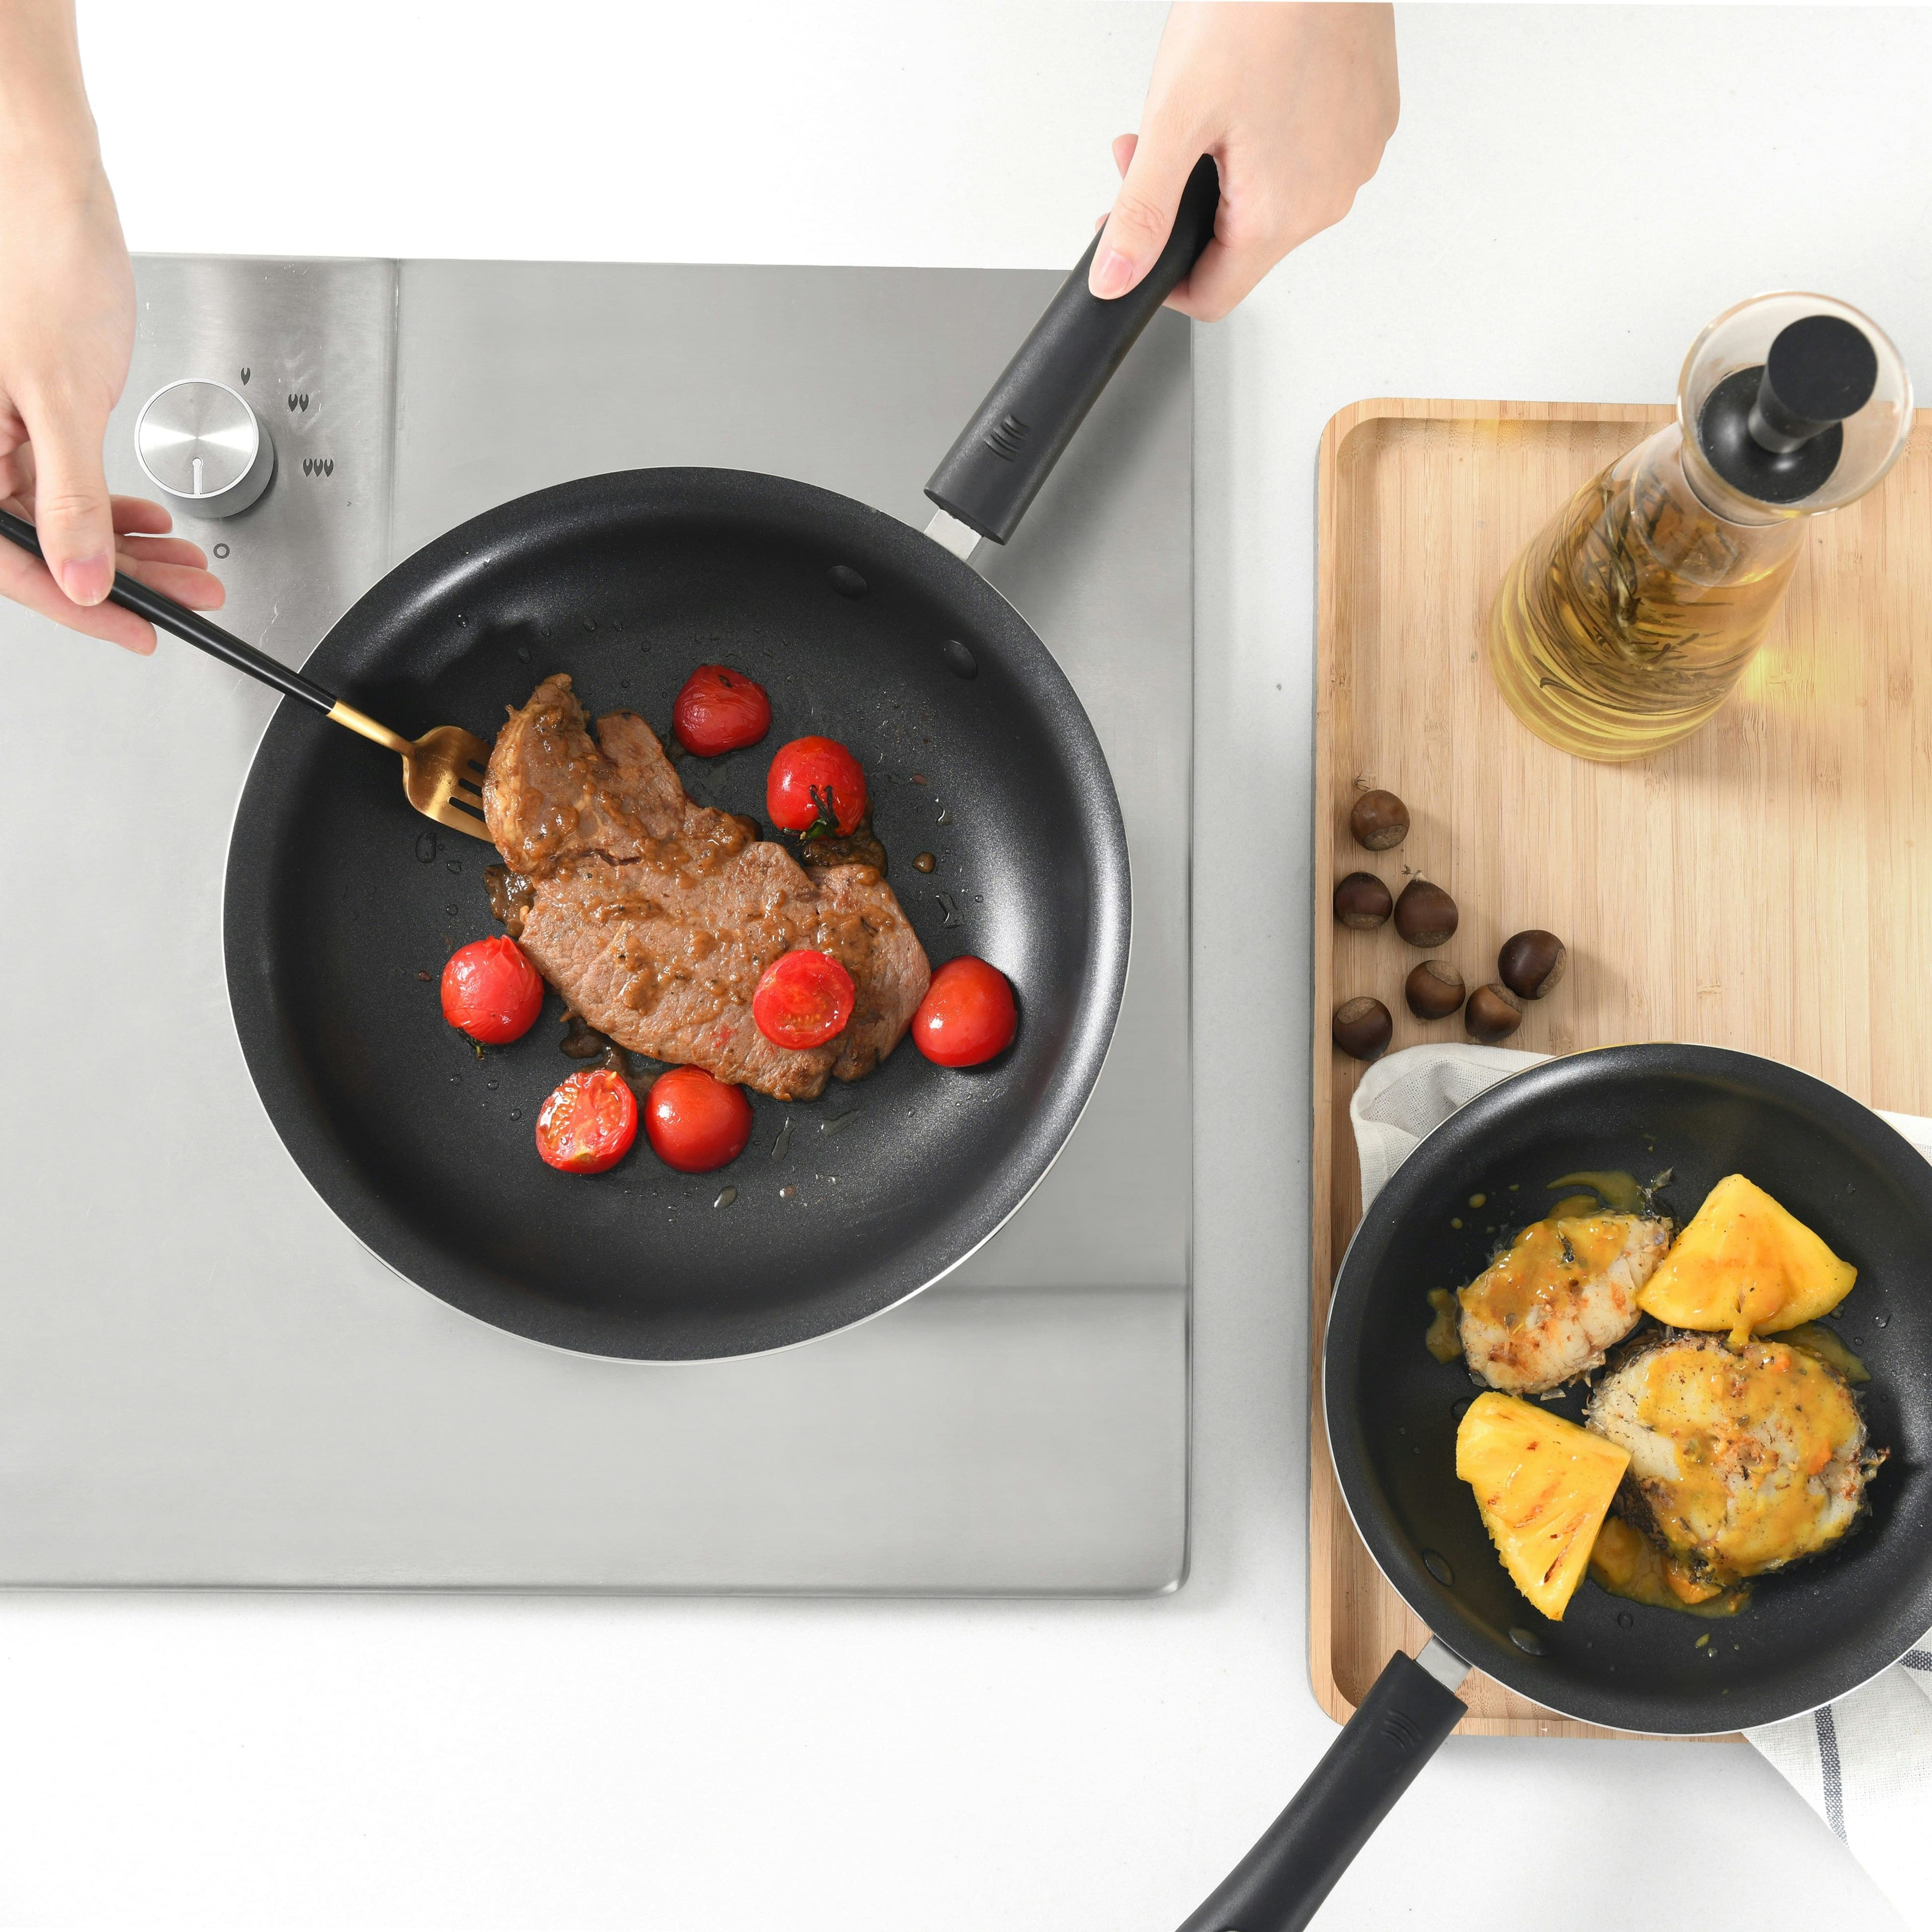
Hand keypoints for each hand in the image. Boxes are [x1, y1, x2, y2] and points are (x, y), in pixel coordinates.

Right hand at [0, 147, 222, 652]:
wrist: (52, 195)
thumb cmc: (43, 266)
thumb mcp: (61, 397)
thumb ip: (69, 498)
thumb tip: (84, 579)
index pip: (12, 558)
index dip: (79, 605)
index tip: (140, 631)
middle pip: (40, 545)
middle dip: (124, 578)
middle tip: (191, 599)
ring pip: (59, 521)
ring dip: (129, 549)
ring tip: (189, 567)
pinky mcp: (23, 414)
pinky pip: (64, 484)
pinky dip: (113, 511)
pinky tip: (154, 528)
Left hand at [1091, 2, 1397, 320]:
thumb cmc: (1259, 9)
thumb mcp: (1176, 118)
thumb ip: (1142, 211)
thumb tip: (1117, 278)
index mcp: (1282, 214)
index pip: (1213, 296)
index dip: (1161, 275)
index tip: (1133, 231)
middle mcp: (1329, 197)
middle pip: (1239, 246)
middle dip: (1184, 206)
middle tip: (1151, 145)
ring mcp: (1354, 158)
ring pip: (1271, 200)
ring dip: (1223, 171)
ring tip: (1203, 106)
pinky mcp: (1368, 121)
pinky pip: (1306, 157)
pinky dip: (1268, 139)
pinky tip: (1250, 89)